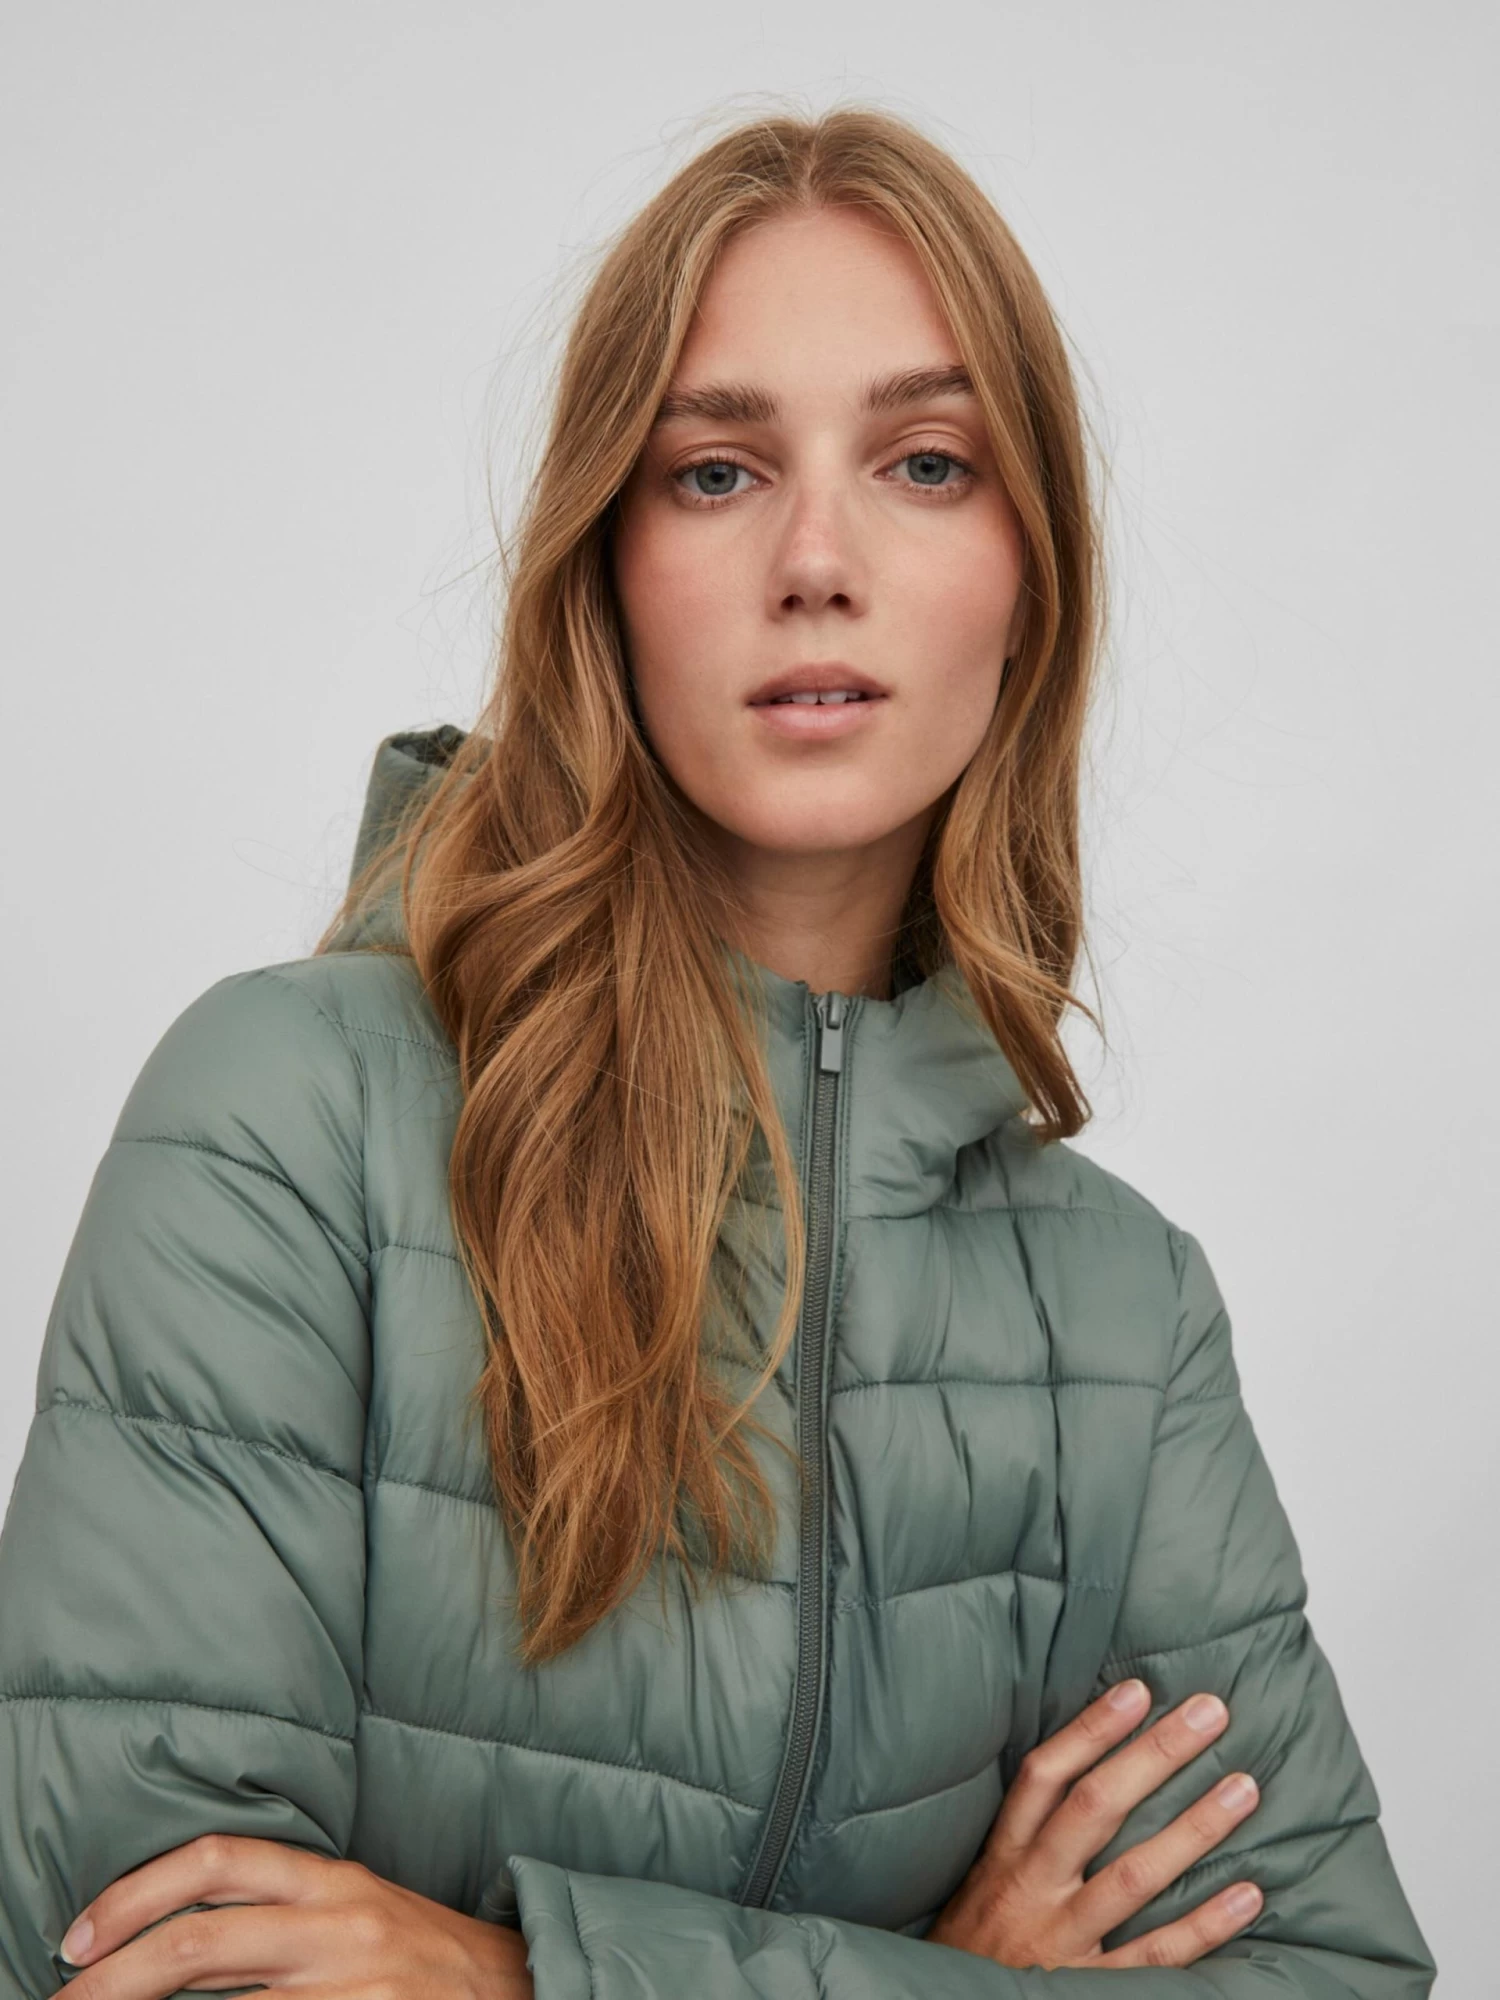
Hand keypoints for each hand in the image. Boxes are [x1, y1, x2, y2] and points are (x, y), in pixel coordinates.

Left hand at [56, 1833, 534, 1997]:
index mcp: (329, 1880)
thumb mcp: (351, 1909)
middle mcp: (336, 1925)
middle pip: (199, 1939)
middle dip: (114, 1976)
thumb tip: (170, 1941)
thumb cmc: (417, 1954)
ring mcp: (349, 1988)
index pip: (217, 1861)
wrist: (510, 1990)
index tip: (77, 1937)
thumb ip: (273, 1914)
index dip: (135, 1894)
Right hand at [927, 1678, 1262, 1969]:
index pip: (1045, 1775)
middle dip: (1154, 1756)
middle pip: (1095, 1808)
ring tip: (1242, 1789)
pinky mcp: (1087, 1989)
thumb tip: (1090, 1772)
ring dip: (1192, 1829)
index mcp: (1005, 1854)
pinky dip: (1203, 1925)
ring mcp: (1061, 1940)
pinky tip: (1247, 1895)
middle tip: (1209, 1713)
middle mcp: (1031, 1888)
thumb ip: (1030, 1834)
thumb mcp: (986, 1877)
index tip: (1138, 1691)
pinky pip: (1154, 1956)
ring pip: (1132, 1875)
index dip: (1091, 1729)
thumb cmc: (976, 1944)